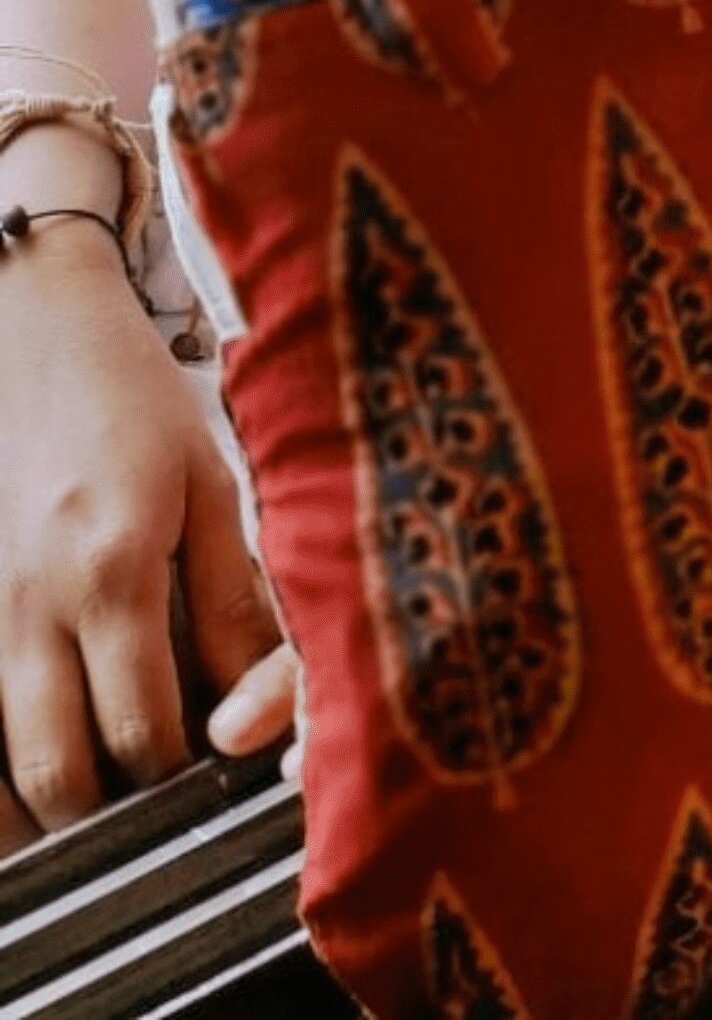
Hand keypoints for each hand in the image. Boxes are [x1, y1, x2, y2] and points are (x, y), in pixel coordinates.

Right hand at [0, 224, 290, 851]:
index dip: (178, 776)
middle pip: (52, 772)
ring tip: (90, 805)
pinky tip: (25, 768)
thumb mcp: (213, 484)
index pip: (142, 729)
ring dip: (32, 807)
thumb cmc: (134, 402)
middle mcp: (29, 606)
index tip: (209, 780)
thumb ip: (233, 596)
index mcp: (115, 572)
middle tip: (150, 808)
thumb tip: (252, 699)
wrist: (34, 333)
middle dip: (104, 812)